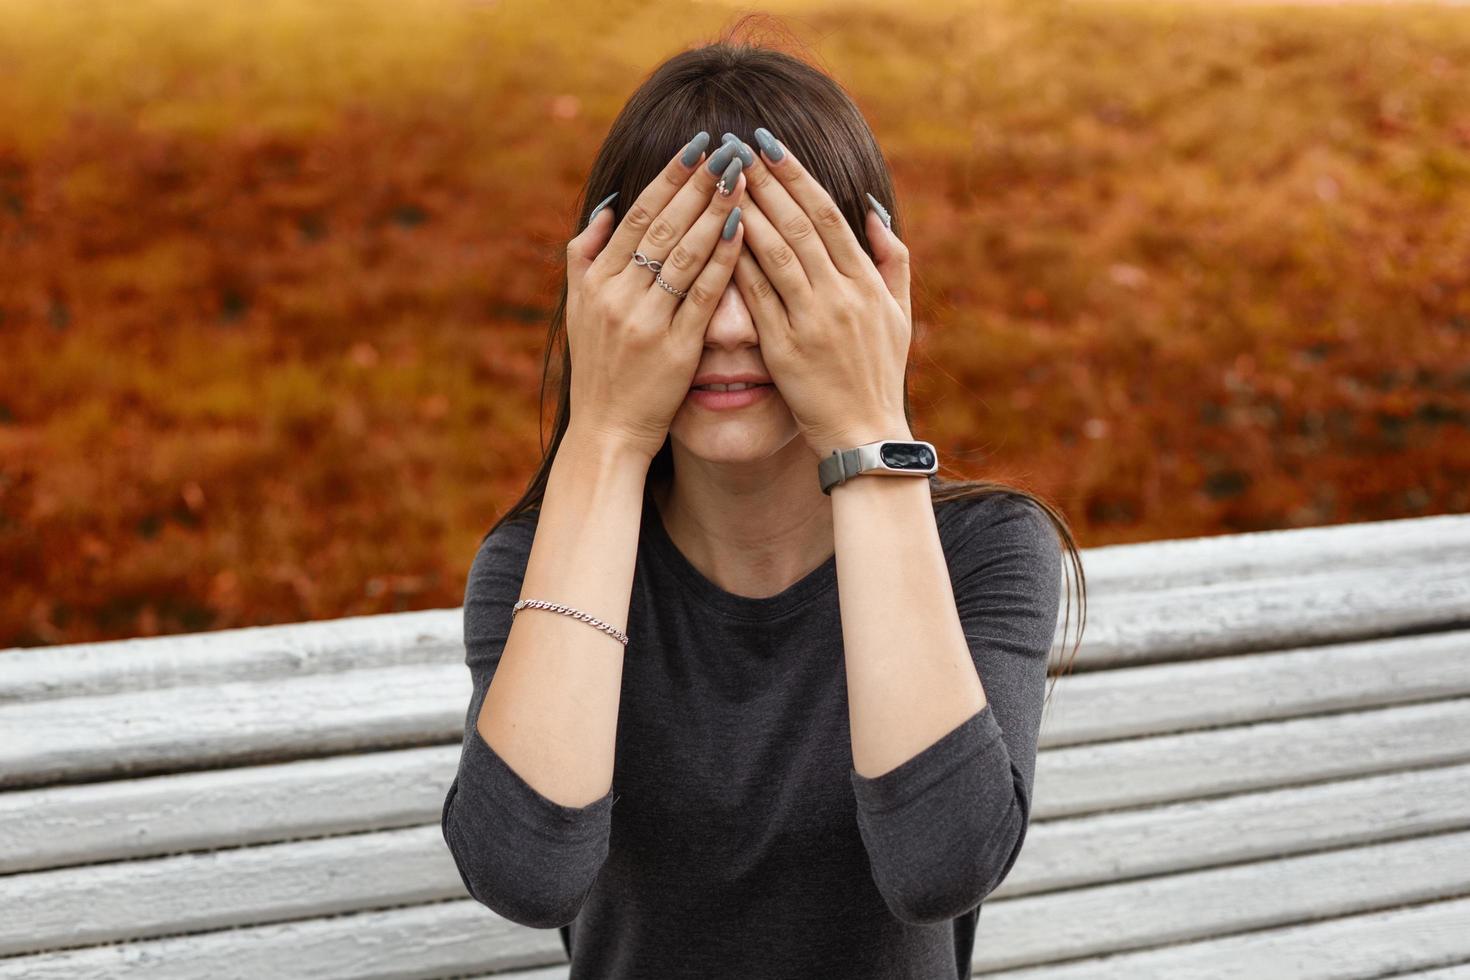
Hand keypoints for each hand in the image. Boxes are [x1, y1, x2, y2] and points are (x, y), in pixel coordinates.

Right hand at [564, 133, 748, 460]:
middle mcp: (618, 297)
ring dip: (715, 212)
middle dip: (698, 184)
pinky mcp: (675, 350)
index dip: (667, 178)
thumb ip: (585, 256)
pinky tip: (745, 231)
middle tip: (728, 148)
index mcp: (596, 281)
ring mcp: (646, 323)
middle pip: (663, 227)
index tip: (695, 145)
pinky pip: (703, 297)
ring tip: (742, 178)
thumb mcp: (577, 308)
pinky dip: (723, 262)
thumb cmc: (598, 367)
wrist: (608, 432)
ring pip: (685, 256)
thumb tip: (606, 206)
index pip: (636, 216)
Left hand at [729, 130, 913, 457]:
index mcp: (867, 282)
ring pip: (774, 254)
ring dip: (745, 211)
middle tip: (734, 147)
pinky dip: (735, 265)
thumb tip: (872, 212)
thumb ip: (891, 259)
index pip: (828, 214)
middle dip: (764, 181)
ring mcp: (812, 322)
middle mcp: (841, 296)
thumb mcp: (898, 314)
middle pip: (798, 225)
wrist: (865, 436)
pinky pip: (756, 299)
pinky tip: (712, 237)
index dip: (797, 175)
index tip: (770, 145)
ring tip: (719, 180)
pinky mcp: (785, 351)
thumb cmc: (878, 374)